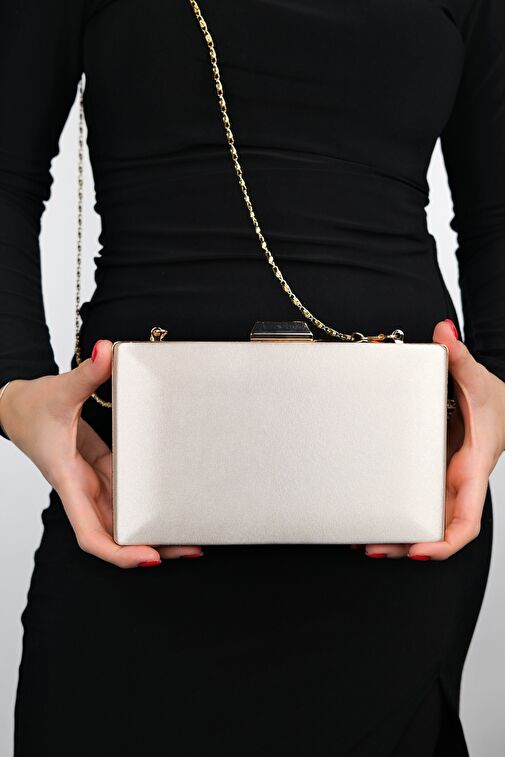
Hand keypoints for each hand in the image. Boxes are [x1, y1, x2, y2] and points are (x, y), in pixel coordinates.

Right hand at [0, 341, 202, 566]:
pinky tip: (172, 497)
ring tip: (193, 527)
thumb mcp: (59, 391)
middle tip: (192, 547)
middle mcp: (84, 488)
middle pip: (118, 534)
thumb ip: (86, 373)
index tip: (151, 557)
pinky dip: (148, 499)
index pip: (92, 534)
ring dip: (154, 525)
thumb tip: (107, 350)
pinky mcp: (103, 467)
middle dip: (152, 546)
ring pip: (126, 515)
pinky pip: (128, 491)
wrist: (17, 408)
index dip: (121, 553)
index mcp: (70, 481)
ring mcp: (95, 480)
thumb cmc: (30, 409)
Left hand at [352, 319, 504, 560]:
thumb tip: (444, 333)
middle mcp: (458, 483)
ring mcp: (443, 483)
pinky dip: (395, 514)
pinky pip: (414, 503)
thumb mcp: (478, 380)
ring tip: (360, 541)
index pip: (465, 519)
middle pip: (436, 530)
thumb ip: (460, 358)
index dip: (444, 542)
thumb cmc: (494, 402)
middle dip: (406, 545)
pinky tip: (369, 517)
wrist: (497, 406)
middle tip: (371, 547)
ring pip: (423, 522)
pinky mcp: (431, 477)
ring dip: (396, 536)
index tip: (420, 550)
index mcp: (473, 468)